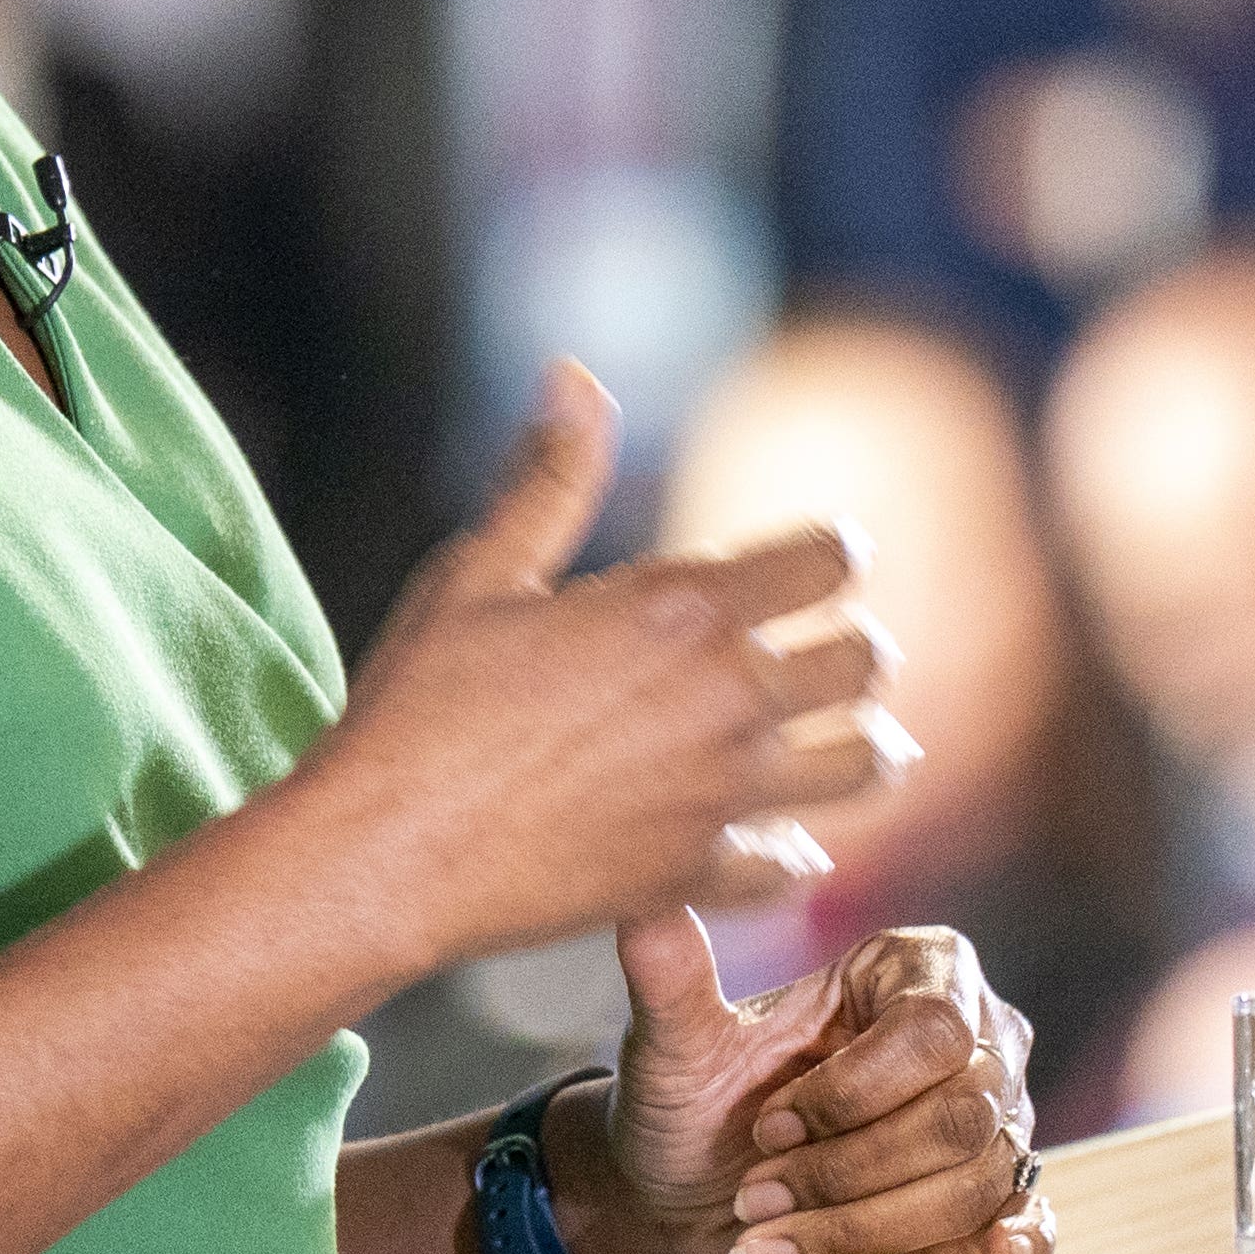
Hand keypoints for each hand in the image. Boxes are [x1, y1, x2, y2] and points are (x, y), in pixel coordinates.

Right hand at [302, 363, 908, 974]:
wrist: (383, 852)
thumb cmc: (420, 703)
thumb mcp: (480, 571)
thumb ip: (551, 475)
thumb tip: (573, 374)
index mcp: (684, 610)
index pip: (834, 559)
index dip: (830, 553)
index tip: (807, 565)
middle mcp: (727, 701)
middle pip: (871, 662)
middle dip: (852, 648)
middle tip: (813, 650)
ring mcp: (721, 797)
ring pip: (868, 766)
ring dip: (854, 743)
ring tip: (818, 738)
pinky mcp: (697, 879)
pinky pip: (796, 863)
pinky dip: (789, 847)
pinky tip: (762, 833)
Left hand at [553, 913, 1051, 1253]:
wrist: (686, 1206)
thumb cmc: (687, 1107)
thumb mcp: (672, 1044)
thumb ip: (668, 974)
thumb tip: (646, 900)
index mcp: (906, 971)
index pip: (932, 1030)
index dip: (850, 1095)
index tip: (767, 1125)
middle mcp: (971, 1036)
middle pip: (959, 1116)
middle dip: (846, 1172)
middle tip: (754, 1193)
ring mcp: (990, 1120)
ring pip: (973, 1185)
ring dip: (863, 1229)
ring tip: (771, 1237)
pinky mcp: (987, 1199)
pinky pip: (1029, 1218)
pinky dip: (1018, 1242)